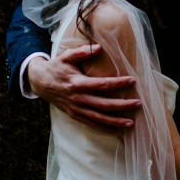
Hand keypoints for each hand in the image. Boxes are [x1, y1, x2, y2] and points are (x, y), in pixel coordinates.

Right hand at [25, 44, 139, 131]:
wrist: (40, 83)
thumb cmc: (57, 67)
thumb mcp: (66, 57)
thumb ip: (81, 53)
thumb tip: (98, 48)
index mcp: (77, 83)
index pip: (102, 84)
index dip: (118, 83)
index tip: (132, 80)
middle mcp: (78, 98)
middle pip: (103, 104)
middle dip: (122, 105)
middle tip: (138, 103)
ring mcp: (76, 109)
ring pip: (99, 117)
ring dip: (115, 121)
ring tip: (131, 123)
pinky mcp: (75, 115)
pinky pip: (92, 124)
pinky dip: (105, 129)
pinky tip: (117, 132)